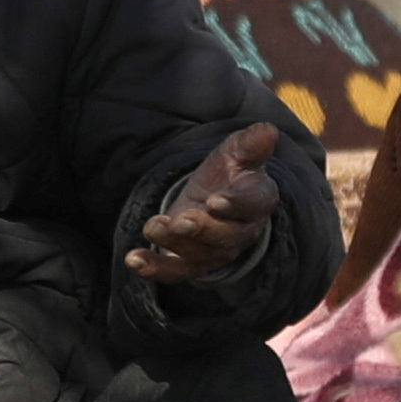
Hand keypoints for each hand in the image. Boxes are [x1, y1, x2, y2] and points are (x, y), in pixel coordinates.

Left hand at [127, 124, 287, 286]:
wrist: (214, 198)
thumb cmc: (230, 173)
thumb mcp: (238, 152)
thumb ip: (250, 144)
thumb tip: (267, 130)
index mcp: (257, 202)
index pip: (252, 205)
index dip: (235, 205)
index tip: (215, 201)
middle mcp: (240, 233)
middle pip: (225, 238)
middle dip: (202, 230)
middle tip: (180, 220)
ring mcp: (216, 252)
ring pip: (199, 255)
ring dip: (174, 244)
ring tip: (152, 226)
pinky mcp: (191, 263)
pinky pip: (175, 271)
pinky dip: (154, 268)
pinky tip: (134, 260)